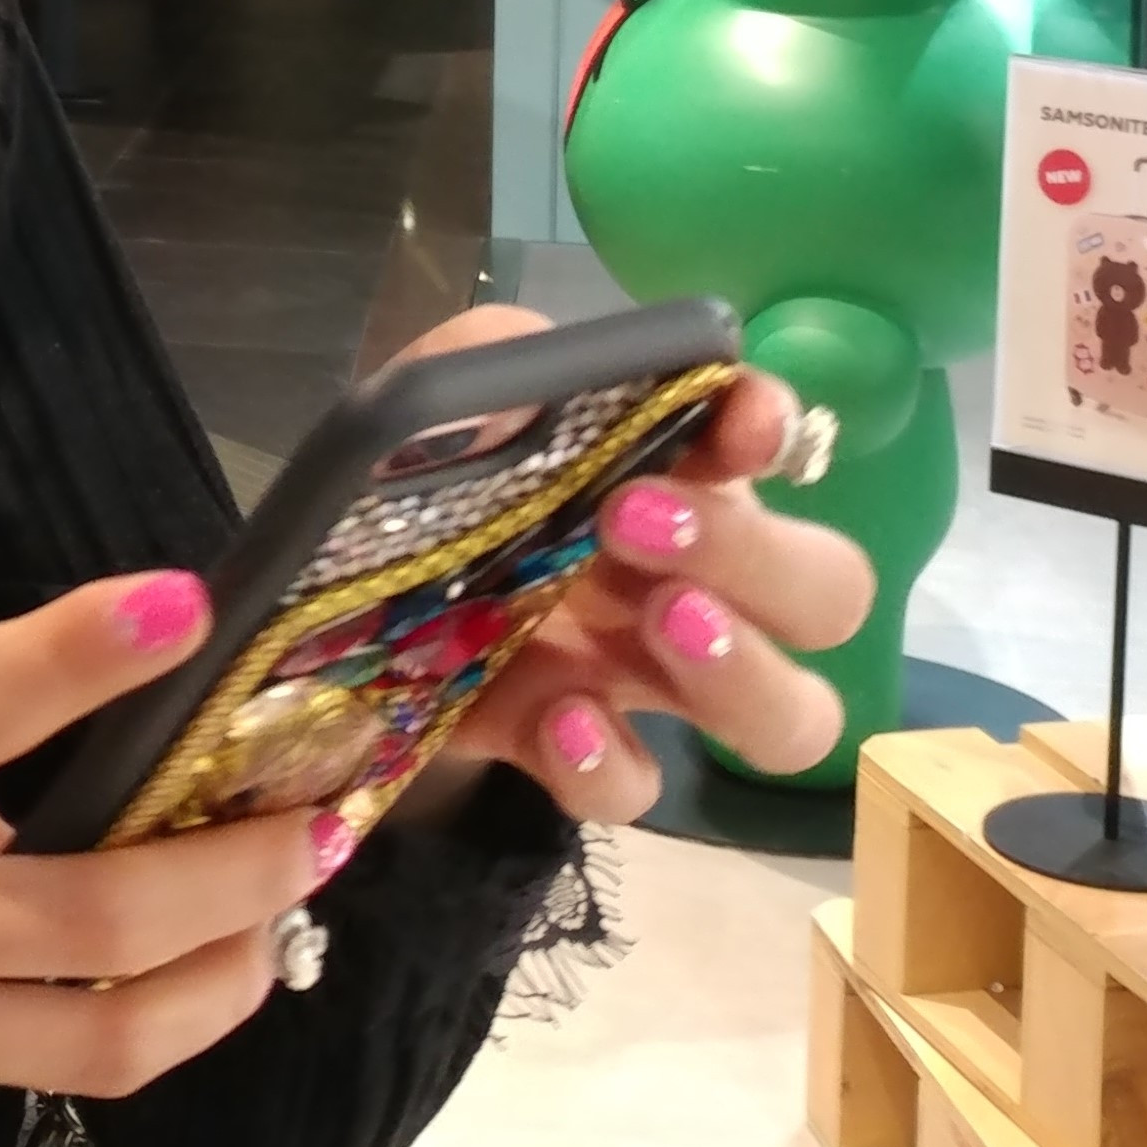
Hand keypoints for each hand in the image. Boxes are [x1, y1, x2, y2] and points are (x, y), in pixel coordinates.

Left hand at [405, 309, 873, 822]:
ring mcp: (639, 677)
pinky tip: (560, 716)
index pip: (774, 440)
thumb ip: (505, 358)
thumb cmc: (425, 469)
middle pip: (828, 593)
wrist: (317, 577)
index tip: (740, 425)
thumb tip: (573, 375)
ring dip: (747, 672)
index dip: (776, 428)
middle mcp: (691, 577)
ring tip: (662, 624)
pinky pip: (635, 787)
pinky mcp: (564, 749)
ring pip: (792, 715)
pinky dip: (610, 761)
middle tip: (639, 525)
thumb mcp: (448, 389)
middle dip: (762, 558)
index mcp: (675, 474)